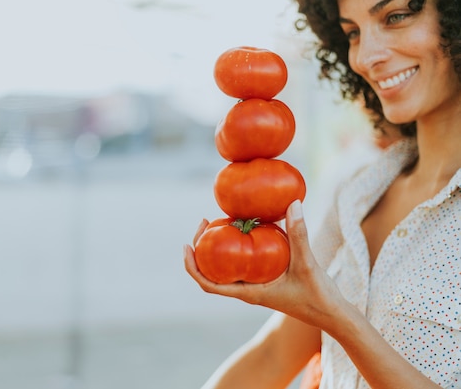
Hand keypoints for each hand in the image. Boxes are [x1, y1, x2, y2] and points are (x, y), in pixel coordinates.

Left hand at [184, 200, 345, 329]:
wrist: (332, 314)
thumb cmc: (318, 295)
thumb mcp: (307, 263)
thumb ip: (299, 234)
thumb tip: (293, 204)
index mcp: (248, 293)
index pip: (208, 284)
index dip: (192, 266)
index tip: (186, 245)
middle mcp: (246, 290)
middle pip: (210, 272)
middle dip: (200, 249)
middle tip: (204, 221)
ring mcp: (254, 286)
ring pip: (225, 268)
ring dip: (216, 248)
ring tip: (217, 222)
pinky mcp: (263, 281)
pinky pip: (241, 265)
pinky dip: (235, 248)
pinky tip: (245, 229)